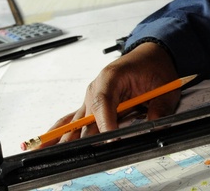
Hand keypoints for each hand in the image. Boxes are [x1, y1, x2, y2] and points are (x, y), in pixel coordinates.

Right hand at [40, 41, 178, 146]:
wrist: (150, 56)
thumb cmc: (154, 67)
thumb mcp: (165, 89)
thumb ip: (159, 110)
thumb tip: (154, 127)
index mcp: (112, 76)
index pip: (103, 101)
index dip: (105, 121)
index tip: (110, 138)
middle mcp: (96, 87)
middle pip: (86, 116)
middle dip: (83, 136)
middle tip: (80, 153)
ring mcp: (90, 97)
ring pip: (74, 120)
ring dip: (63, 136)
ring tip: (46, 150)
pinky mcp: (90, 105)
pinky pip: (73, 119)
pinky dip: (60, 131)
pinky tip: (45, 142)